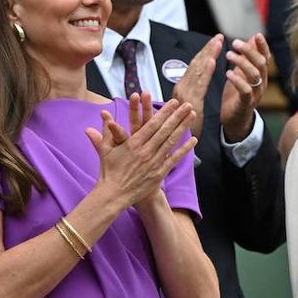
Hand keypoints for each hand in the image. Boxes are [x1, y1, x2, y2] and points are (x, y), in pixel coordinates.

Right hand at [86, 94, 196, 209]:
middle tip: (187, 104)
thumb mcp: (106, 149)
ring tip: (192, 116)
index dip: (164, 113)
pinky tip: (193, 140)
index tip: (172, 103)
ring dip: (183, 128)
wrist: (114, 194)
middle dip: (177, 116)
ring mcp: (154, 162)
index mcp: (133, 144)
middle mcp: (146, 151)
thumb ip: (106, 131)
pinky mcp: (159, 173)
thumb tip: (103, 114)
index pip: (152, 124)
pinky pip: (174, 159)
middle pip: (165, 130)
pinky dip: (184, 150)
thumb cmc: (109, 171)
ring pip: (171, 142)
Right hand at [172, 34, 221, 140]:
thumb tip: (194, 88)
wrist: (167, 145)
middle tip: (218, 37)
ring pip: (198, 71)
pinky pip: (200, 85)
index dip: (203, 53)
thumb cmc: (176, 130)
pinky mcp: (191, 103)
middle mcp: (181, 89)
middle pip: (196, 65)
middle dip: (208, 50)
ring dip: (209, 55)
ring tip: (218, 43)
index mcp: (180, 89)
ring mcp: (185, 95)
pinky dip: (205, 72)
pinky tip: (212, 61)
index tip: (213, 43)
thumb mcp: (184, 111)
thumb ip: (189, 98)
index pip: (193, 67)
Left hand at [221, 34, 268, 142]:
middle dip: (249, 51)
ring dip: (241, 63)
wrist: (235, 120)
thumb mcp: (242, 72)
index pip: (265, 57)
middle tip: (234, 43)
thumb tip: (252, 38)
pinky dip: (238, 80)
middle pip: (261, 63)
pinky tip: (228, 73)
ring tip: (228, 55)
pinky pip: (246, 90)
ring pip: (255, 75)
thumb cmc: (237, 94)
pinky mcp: (246, 103)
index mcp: (261, 74)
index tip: (256, 35)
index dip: (263, 46)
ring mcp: (255, 93)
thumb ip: (247, 57)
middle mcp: (261, 83)